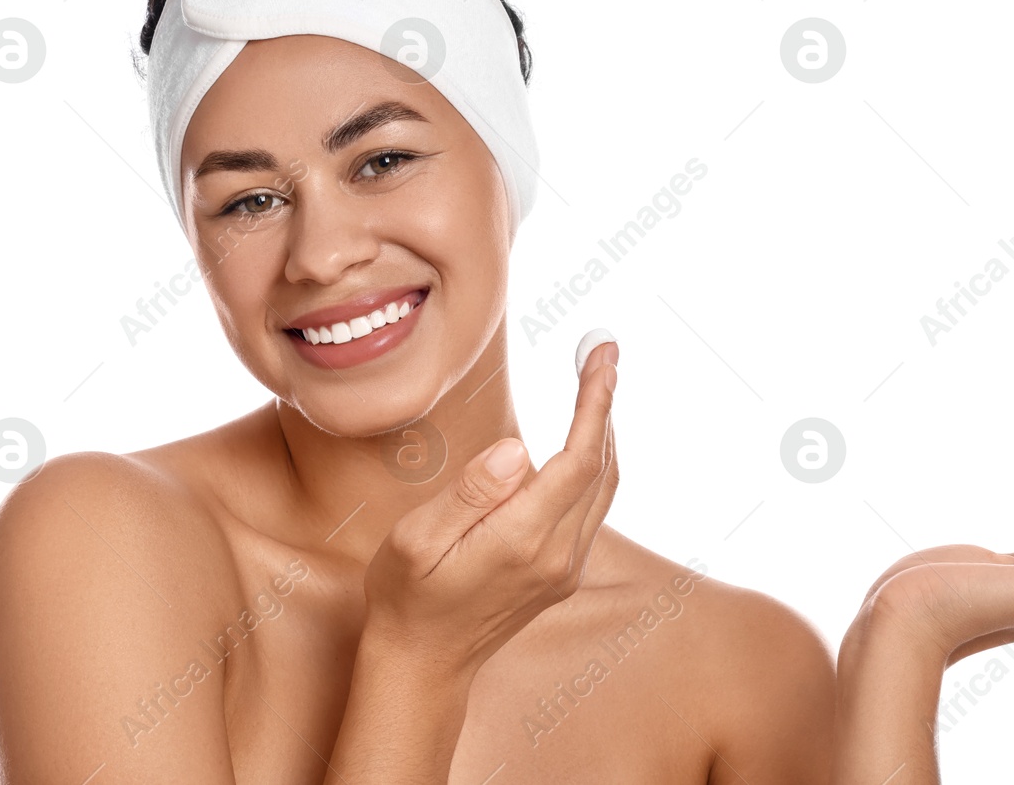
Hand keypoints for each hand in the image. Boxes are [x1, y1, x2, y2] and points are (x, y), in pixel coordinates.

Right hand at [359, 335, 619, 678]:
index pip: (578, 458)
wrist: (422, 664)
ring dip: (605, 430)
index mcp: (522, 539)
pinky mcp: (563, 573)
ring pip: (604, 487)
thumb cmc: (406, 596)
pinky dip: (594, 462)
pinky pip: (592, 507)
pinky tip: (581, 436)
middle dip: (607, 402)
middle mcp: (557, 555)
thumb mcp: (417, 540)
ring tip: (597, 379)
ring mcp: (565, 567)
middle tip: (603, 349)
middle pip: (602, 466)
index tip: (601, 356)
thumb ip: (470, 493)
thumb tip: (517, 447)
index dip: (596, 402)